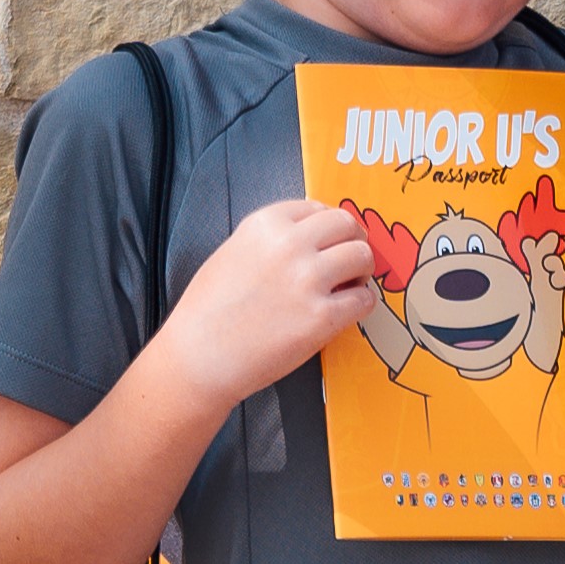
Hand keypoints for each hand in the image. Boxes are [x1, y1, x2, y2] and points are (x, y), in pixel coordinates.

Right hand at [154, 198, 381, 408]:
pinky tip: (344, 311)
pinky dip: (361, 303)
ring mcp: (308, 280)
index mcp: (265, 225)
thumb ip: (272, 239)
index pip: (319, 208)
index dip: (331, 227)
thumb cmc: (209, 310)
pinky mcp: (322, 317)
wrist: (199, 355)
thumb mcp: (234, 252)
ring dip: (361, 271)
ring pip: (362, 256)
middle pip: (347, 225)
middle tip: (349, 262)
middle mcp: (290, 245)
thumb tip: (311, 236)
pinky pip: (364, 299)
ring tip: (347, 287)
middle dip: (353, 242)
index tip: (333, 240)